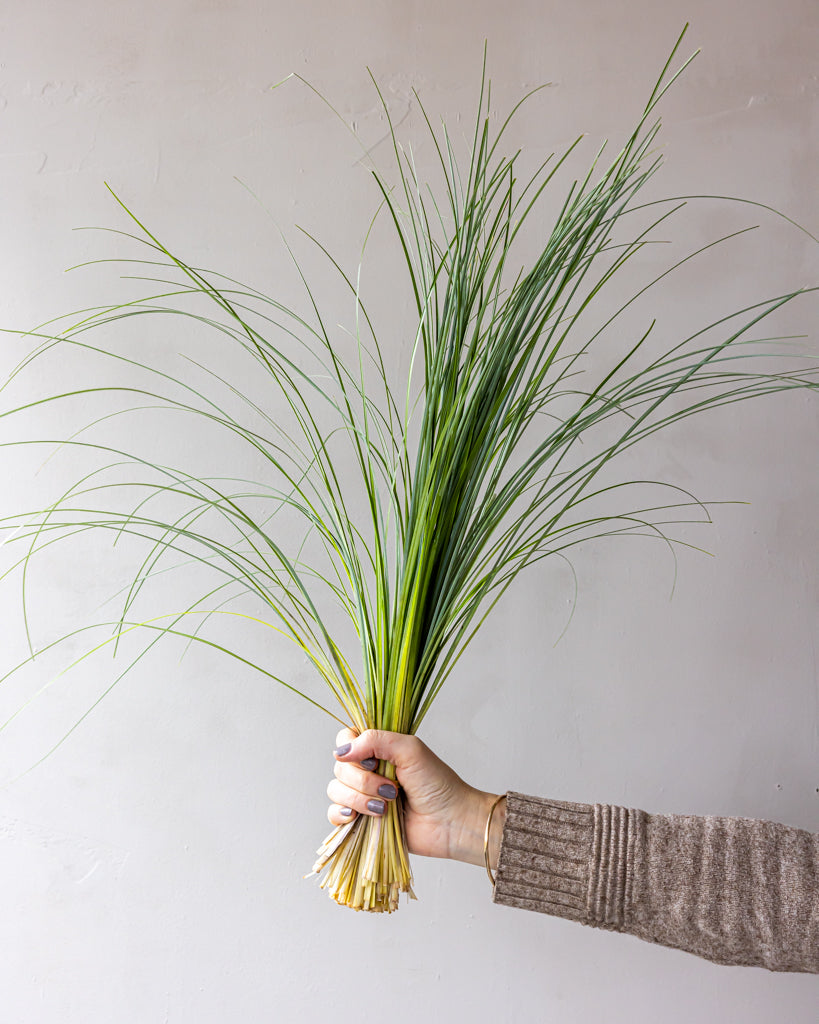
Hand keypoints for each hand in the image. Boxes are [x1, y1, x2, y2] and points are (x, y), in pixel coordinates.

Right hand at [327, 728, 505, 866]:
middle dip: (363, 781)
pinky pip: (334, 814)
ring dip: (358, 799)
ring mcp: (363, 795)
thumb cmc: (437, 783)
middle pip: (339, 767)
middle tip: (391, 789)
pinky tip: (356, 816)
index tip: (371, 761)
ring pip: (335, 790)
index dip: (350, 749)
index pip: (345, 739)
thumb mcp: (410, 750)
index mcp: (378, 749)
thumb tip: (342, 752)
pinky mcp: (361, 819)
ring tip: (385, 807)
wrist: (449, 822)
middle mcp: (368, 770)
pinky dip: (341, 814)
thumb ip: (376, 741)